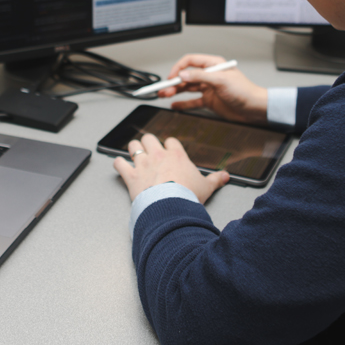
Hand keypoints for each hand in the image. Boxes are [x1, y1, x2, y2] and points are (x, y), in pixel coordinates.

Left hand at [113, 134, 228, 202]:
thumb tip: (226, 176)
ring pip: (133, 146)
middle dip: (148, 142)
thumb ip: (216, 179)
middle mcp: (158, 156)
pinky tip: (120, 165)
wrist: (171, 207)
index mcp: (176, 155)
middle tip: (149, 149)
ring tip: (135, 152)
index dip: (169, 145)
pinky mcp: (131, 175)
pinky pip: (119, 164)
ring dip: (133, 149)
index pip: (171, 141)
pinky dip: (118, 164)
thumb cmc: (187, 196)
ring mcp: (143, 164)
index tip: (169, 149)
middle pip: (149, 138)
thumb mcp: (206, 187)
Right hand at [157, 54, 267, 123]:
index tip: (171, 77)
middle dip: (173, 82)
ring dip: (175, 92)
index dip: (178, 68)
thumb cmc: (245, 91)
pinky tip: (175, 105)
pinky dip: (183, 103)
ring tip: (165, 96)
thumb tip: (184, 75)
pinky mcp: (210, 101)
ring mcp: (209, 88)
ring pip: (187, 88)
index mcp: (213, 64)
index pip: (190, 62)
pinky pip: (192, 101)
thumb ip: (201, 76)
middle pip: (186, 76)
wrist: (255, 108)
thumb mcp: (221, 80)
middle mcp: (210, 75)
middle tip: (163, 89)